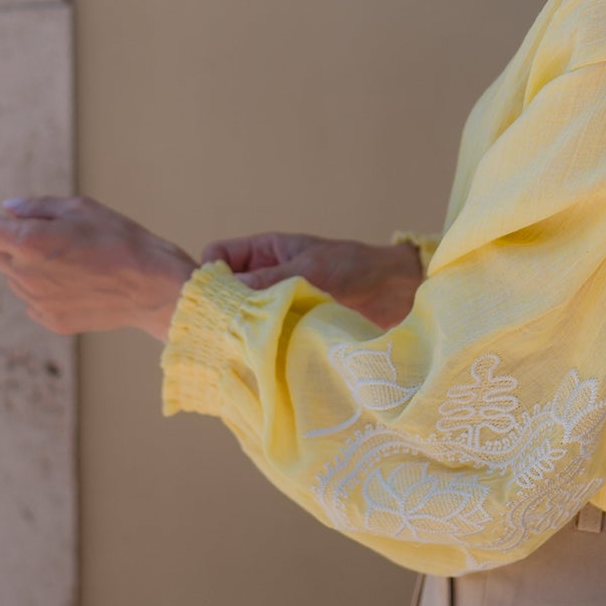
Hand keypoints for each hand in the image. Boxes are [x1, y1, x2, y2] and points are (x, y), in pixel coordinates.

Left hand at [0, 193, 197, 340]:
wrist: (153, 287)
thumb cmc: (121, 240)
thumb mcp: (81, 208)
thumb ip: (38, 207)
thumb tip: (9, 209)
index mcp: (30, 243)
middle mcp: (26, 275)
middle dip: (3, 236)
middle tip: (33, 225)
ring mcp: (38, 302)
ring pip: (14, 277)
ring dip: (25, 262)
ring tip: (65, 254)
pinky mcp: (52, 320)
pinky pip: (32, 300)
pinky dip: (41, 286)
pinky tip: (73, 278)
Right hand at [200, 230, 423, 330]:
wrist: (394, 291)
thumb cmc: (355, 267)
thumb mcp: (311, 268)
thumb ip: (272, 279)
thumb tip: (229, 291)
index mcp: (265, 250)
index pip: (218, 255)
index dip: (211, 272)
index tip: (215, 296)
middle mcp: (264, 275)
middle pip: (223, 288)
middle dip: (220, 305)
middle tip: (220, 329)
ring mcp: (274, 302)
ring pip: (240, 314)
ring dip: (240, 327)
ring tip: (239, 346)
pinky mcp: (286, 326)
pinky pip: (260, 332)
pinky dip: (257, 342)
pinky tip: (257, 355)